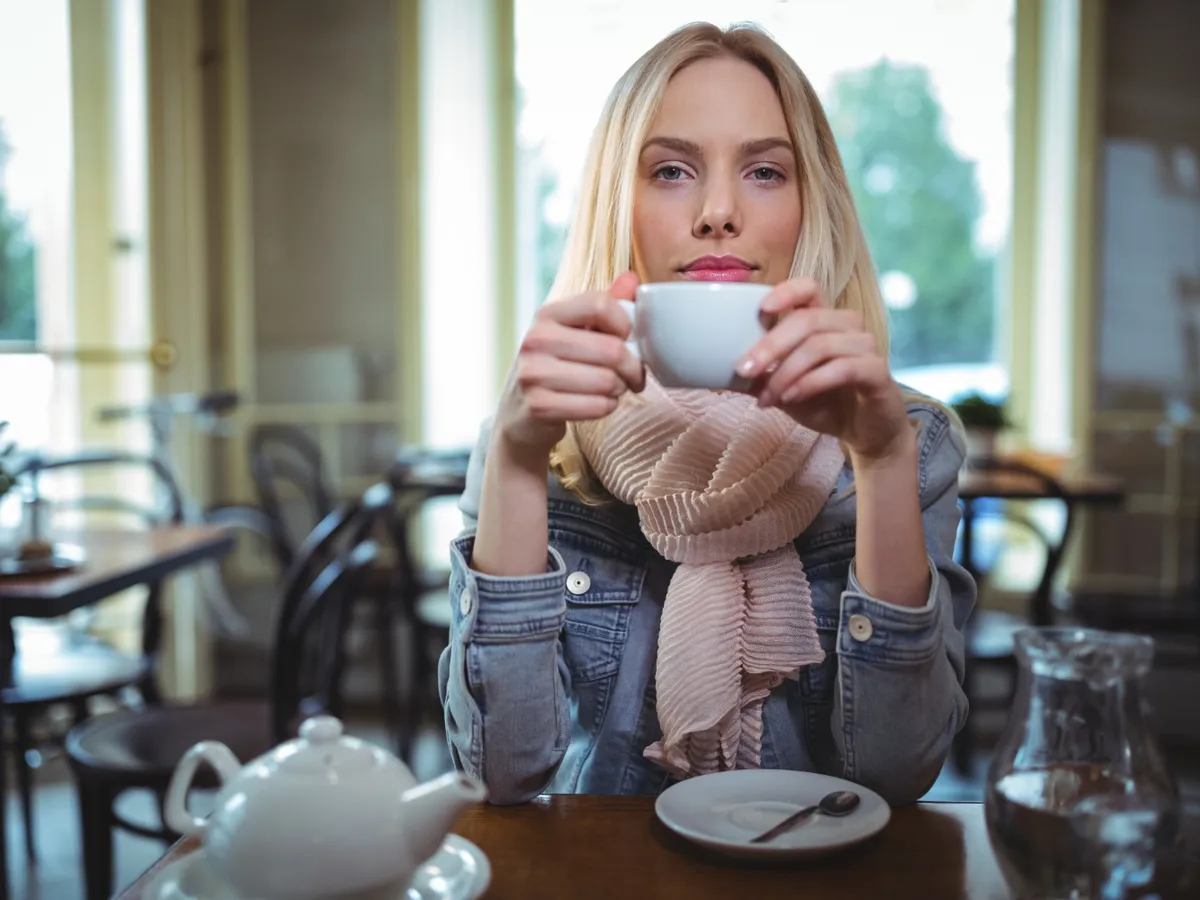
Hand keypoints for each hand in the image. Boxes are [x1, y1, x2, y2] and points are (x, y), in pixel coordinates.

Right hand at [494, 272, 644, 462]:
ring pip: (608, 381)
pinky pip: (597, 406)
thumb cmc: (555, 366)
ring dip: (620, 389)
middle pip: (612, 349)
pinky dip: (608, 407)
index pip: (600, 305)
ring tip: (614, 388)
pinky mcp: (540, 407)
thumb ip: (602, 306)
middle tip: (633, 375)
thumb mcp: (573, 331)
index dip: (626, 323)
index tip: (628, 338)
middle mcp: (536, 340)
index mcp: (547, 315)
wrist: (518, 412)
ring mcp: (534, 374)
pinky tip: (600, 403)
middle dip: (633, 367)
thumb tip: (632, 279)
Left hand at [735, 278, 909, 461]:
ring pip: (820, 346)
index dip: (786, 291)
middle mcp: (848, 326)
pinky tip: (791, 399)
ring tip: (767, 397)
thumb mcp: (783, 389)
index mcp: (825, 320)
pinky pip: (841, 369)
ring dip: (786, 373)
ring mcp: (866, 346)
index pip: (809, 288)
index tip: (762, 309)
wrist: (866, 433)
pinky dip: (810, 383)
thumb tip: (715, 372)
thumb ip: (758, 377)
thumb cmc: (825, 403)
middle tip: (743, 369)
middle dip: (770, 345)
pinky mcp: (878, 371)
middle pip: (807, 320)